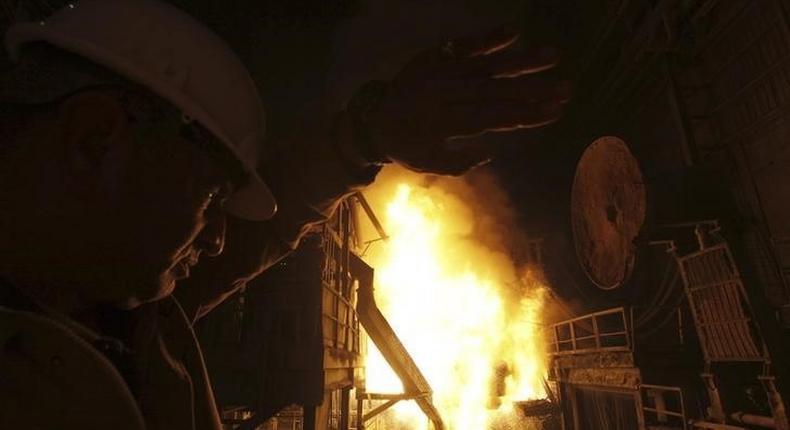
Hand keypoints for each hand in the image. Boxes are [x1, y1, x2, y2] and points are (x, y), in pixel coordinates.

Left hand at [368, 28, 570, 174]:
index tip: (555, 111)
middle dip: (534, 90)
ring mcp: (438, 72)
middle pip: (494, 91)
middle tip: (567, 87)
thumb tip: (489, 152)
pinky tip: (513, 32)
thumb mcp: (428, 164)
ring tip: (553, 56)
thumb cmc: (408, 146)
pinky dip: (487, 38)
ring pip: (485, 66)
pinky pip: (462, 45)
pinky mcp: (434, 56)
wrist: (373, 119)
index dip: (525, 115)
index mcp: (441, 123)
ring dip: (521, 61)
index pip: (492, 118)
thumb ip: (458, 162)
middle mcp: (442, 94)